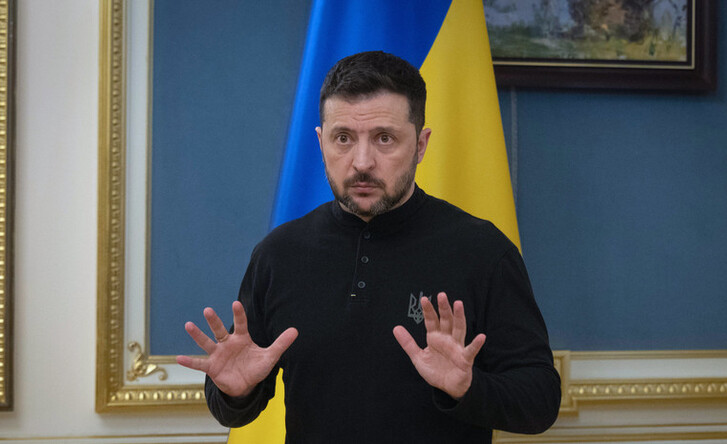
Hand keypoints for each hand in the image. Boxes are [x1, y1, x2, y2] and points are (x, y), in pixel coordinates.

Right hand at [176, 301, 297, 397]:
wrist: (246, 385)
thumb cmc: (256, 367)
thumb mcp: (270, 356)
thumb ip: (281, 343)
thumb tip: (296, 330)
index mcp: (242, 339)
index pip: (240, 323)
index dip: (239, 314)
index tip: (236, 303)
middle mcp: (227, 344)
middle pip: (219, 330)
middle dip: (214, 321)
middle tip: (208, 310)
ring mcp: (218, 354)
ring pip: (207, 343)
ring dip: (198, 335)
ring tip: (188, 325)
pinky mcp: (212, 367)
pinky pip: (199, 364)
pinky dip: (189, 362)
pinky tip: (178, 358)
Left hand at [393, 292, 485, 399]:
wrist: (448, 388)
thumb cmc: (435, 370)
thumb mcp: (418, 358)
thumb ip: (408, 343)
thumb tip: (396, 328)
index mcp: (435, 338)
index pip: (431, 321)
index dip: (428, 311)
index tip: (424, 299)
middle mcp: (447, 339)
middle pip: (446, 320)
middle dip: (443, 308)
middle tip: (441, 295)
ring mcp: (457, 347)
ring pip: (458, 329)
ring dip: (459, 317)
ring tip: (458, 304)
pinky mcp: (465, 359)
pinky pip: (470, 350)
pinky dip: (476, 344)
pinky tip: (481, 337)